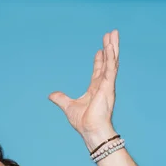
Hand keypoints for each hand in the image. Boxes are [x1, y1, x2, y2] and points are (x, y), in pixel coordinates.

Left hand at [49, 29, 119, 149]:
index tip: (101, 49)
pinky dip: (111, 57)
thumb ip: (61, 99)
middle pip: (108, 62)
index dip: (100, 60)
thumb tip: (51, 95)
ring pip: (112, 62)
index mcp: (96, 89)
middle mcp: (103, 85)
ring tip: (114, 33)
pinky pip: (111, 68)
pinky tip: (110, 47)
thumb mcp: (68, 107)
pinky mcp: (108, 86)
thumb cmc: (84, 123)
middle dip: (109, 48)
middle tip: (111, 34)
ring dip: (113, 47)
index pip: (99, 71)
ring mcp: (107, 85)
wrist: (91, 131)